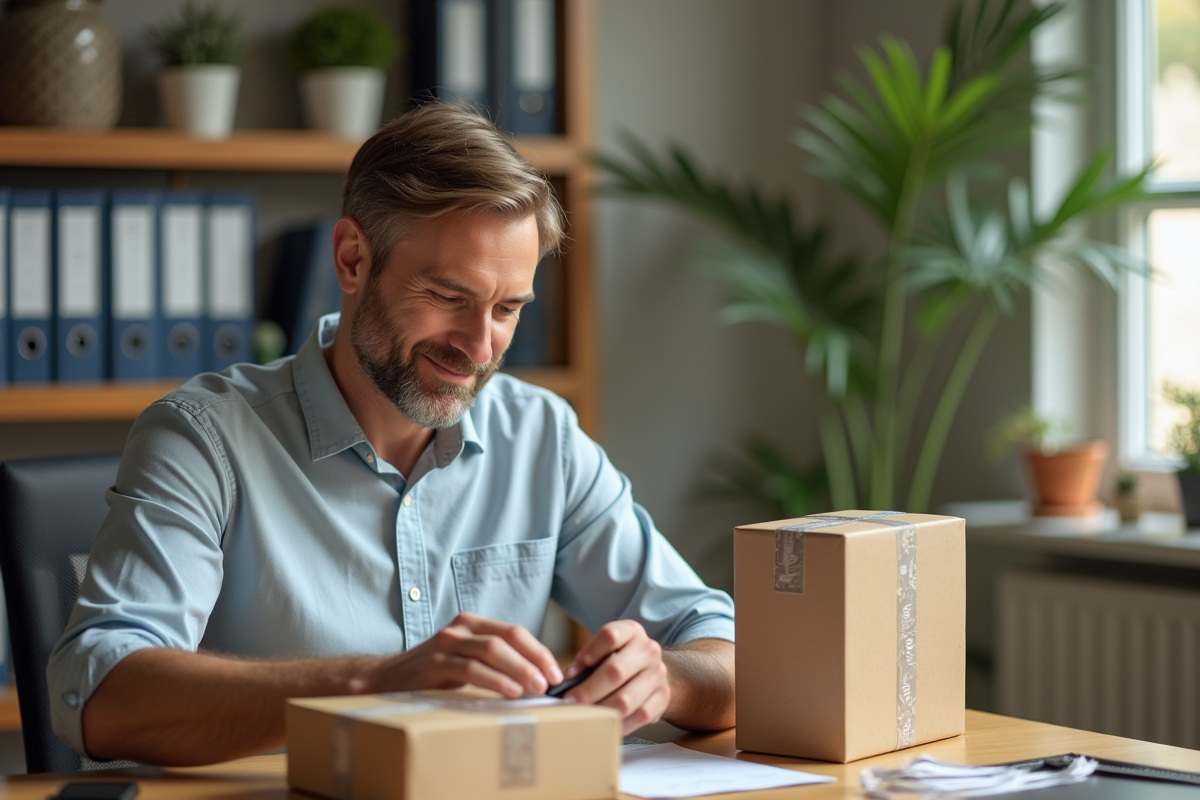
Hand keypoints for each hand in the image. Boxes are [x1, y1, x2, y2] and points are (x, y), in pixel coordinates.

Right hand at [368, 612, 562, 696]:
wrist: (387, 680)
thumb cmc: (435, 673)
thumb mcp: (466, 659)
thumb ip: (494, 662)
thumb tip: (537, 679)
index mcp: (473, 624)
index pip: (515, 632)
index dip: (540, 651)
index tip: (557, 673)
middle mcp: (462, 628)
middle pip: (509, 637)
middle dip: (535, 659)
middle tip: (552, 683)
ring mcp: (447, 643)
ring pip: (493, 650)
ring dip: (520, 669)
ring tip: (537, 688)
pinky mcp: (435, 663)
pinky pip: (471, 668)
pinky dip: (495, 680)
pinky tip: (511, 692)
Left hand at [561, 620, 668, 734]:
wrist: (653, 672)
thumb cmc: (620, 661)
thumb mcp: (605, 651)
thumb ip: (585, 661)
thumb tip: (566, 679)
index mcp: (631, 631)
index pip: (610, 636)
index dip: (589, 653)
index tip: (572, 673)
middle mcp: (648, 649)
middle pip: (615, 671)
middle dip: (588, 691)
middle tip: (570, 703)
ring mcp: (658, 673)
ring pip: (627, 698)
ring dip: (601, 711)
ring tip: (584, 717)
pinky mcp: (663, 697)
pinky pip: (640, 715)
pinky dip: (619, 724)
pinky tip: (605, 725)